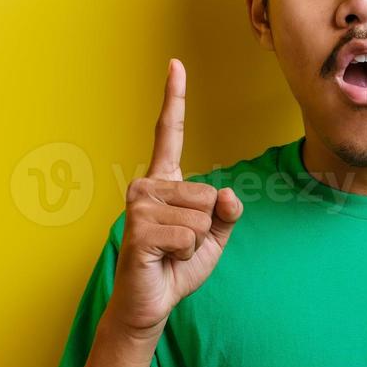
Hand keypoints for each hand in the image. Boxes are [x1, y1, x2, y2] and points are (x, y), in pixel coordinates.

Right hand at [109, 59, 242, 338]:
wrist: (152, 303)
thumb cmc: (178, 266)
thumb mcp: (214, 237)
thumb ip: (227, 213)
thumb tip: (228, 195)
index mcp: (164, 181)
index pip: (168, 132)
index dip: (173, 98)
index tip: (175, 63)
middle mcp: (147, 186)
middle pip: (208, 194)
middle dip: (206, 226)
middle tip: (180, 244)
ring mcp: (139, 207)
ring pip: (201, 215)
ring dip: (195, 242)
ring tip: (171, 252)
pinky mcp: (139, 231)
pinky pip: (189, 235)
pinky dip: (185, 254)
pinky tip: (164, 260)